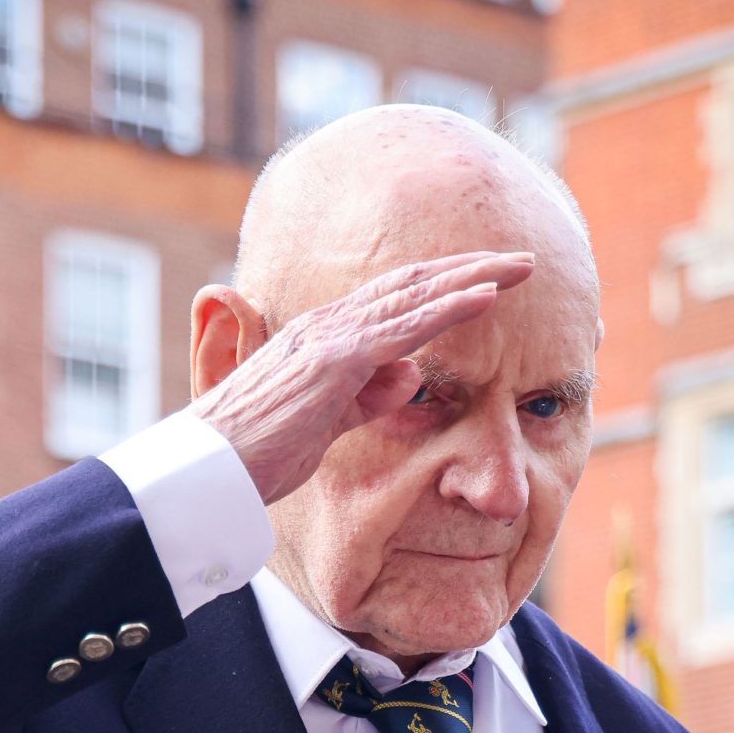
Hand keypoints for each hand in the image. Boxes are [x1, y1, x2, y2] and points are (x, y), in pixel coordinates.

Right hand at [191, 251, 533, 506]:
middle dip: (472, 267)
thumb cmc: (257, 456)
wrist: (210, 471)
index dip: (443, 286)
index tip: (488, 281)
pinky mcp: (337, 361)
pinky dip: (451, 307)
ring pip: (418, 294)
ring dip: (476, 275)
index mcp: (323, 339)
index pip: (394, 299)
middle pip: (413, 282)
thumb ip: (367, 397)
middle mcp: (329, 326)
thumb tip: (411, 376)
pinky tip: (490, 296)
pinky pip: (407, 326)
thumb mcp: (326, 425)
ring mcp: (332, 339)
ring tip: (524, 266)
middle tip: (523, 261)